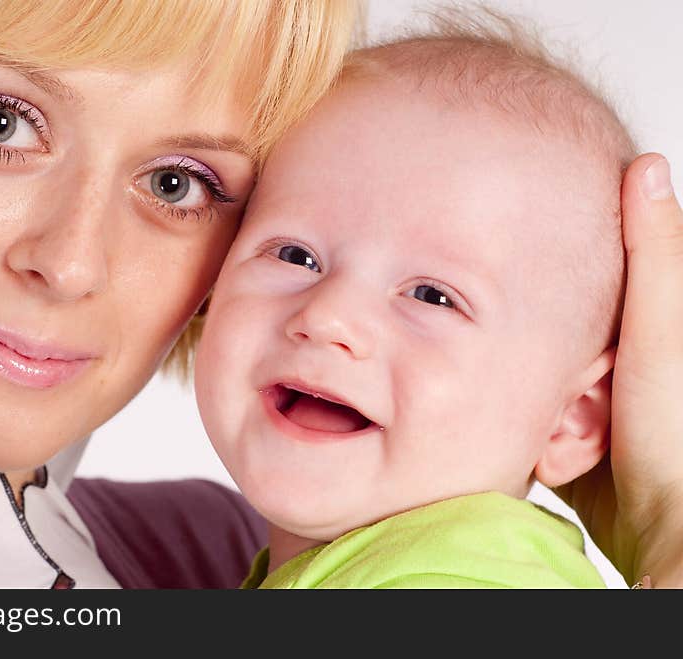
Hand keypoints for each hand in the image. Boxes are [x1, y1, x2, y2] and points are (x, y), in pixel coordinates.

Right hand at [555, 153, 682, 586]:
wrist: (663, 531)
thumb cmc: (676, 435)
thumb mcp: (660, 333)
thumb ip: (653, 256)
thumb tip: (644, 166)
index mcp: (643, 325)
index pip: (587, 276)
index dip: (560, 273)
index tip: (535, 270)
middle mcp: (613, 361)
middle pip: (550, 325)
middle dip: (537, 342)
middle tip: (547, 360)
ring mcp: (586, 401)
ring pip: (529, 372)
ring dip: (525, 387)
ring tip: (545, 404)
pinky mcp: (563, 440)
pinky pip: (521, 416)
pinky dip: (521, 423)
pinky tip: (534, 431)